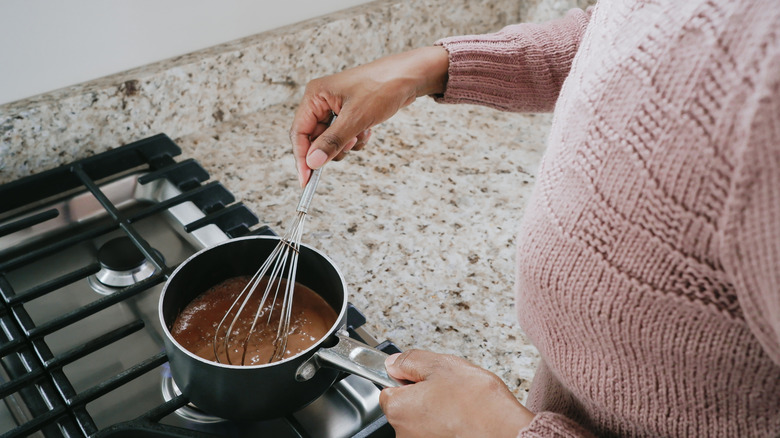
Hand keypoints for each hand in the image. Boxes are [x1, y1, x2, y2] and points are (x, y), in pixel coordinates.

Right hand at [289, 46, 448, 186]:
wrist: (409, 76)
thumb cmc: (382, 87)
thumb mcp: (356, 119)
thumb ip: (332, 142)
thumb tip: (313, 162)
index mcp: (316, 96)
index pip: (299, 132)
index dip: (302, 157)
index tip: (306, 180)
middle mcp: (322, 101)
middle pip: (315, 139)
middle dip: (333, 147)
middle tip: (350, 144)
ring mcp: (336, 107)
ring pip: (331, 140)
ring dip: (347, 144)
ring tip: (362, 133)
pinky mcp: (349, 113)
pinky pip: (345, 136)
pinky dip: (356, 139)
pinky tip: (368, 130)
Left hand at [379, 350, 534, 437]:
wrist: (505, 431)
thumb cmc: (477, 402)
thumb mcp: (441, 365)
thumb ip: (410, 361)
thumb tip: (393, 363)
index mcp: (398, 408)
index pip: (388, 389)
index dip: (407, 379)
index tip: (424, 377)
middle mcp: (403, 433)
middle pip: (406, 406)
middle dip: (423, 396)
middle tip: (448, 389)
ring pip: (422, 421)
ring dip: (437, 412)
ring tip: (460, 405)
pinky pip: (436, 432)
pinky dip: (447, 426)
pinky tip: (463, 419)